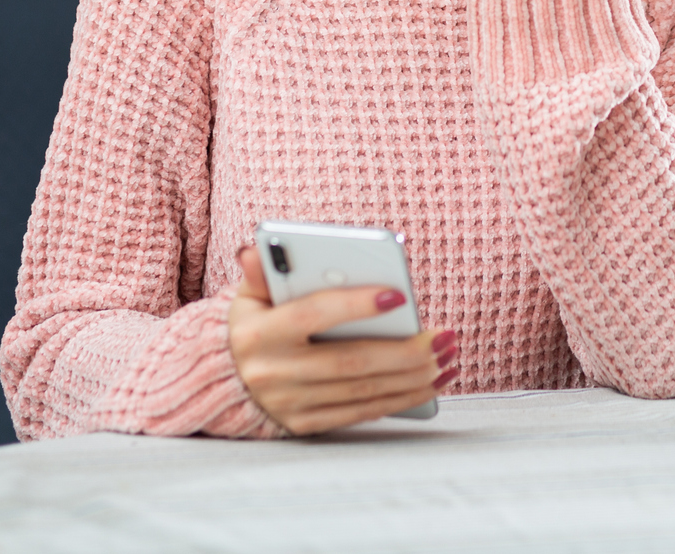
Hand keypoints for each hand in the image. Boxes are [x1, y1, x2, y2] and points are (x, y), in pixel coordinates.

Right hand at [228, 247, 454, 435]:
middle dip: (405, 351)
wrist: (225, 382)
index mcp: (259, 334)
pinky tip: (434, 381)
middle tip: (445, 336)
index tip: (399, 293)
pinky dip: (404, 398)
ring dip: (414, 376)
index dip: (355, 305)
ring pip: (364, 391)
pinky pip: (363, 412)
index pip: (312, 315)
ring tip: (449, 356)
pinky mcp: (306, 425)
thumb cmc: (255, 323)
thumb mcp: (251, 295)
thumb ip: (263, 273)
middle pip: (350, 362)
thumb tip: (258, 249)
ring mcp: (290, 404)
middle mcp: (273, 374)